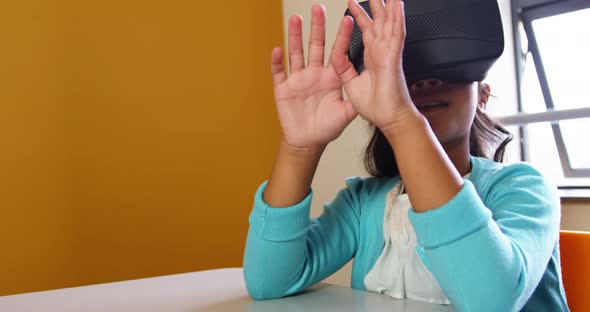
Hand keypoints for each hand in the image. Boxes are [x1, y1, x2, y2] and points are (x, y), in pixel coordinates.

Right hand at [271, 5, 357, 151]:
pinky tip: (277, 49)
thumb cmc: (326, 128)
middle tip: (319, 8)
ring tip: (296, 19)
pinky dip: (277, 61)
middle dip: (318, 27)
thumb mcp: (346, 114)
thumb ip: (355, 100)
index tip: (348, 20)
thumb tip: (367, 88)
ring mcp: (298, 79)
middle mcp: (314, 74)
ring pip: (296, 53)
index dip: (343, 36)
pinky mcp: (283, 88)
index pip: (338, 52)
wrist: (308, 142)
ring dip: (295, 36)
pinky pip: (279, 72)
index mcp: (331, 78)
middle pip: (316, 45)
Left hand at [330, 0, 416, 132]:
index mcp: (372, 58)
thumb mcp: (351, 84)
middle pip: (379, 22)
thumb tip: (335, 55)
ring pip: (389, 23)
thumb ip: (344, 68)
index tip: (352, 3)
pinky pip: (396, 34)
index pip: (366, 31)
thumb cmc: (376, 107)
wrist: (389, 120)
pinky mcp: (393, 58)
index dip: (359, 16)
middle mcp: (381, 53)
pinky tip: (397, 5)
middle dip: (375, 4)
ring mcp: (388, 53)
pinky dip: (397, 18)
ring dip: (389, 6)